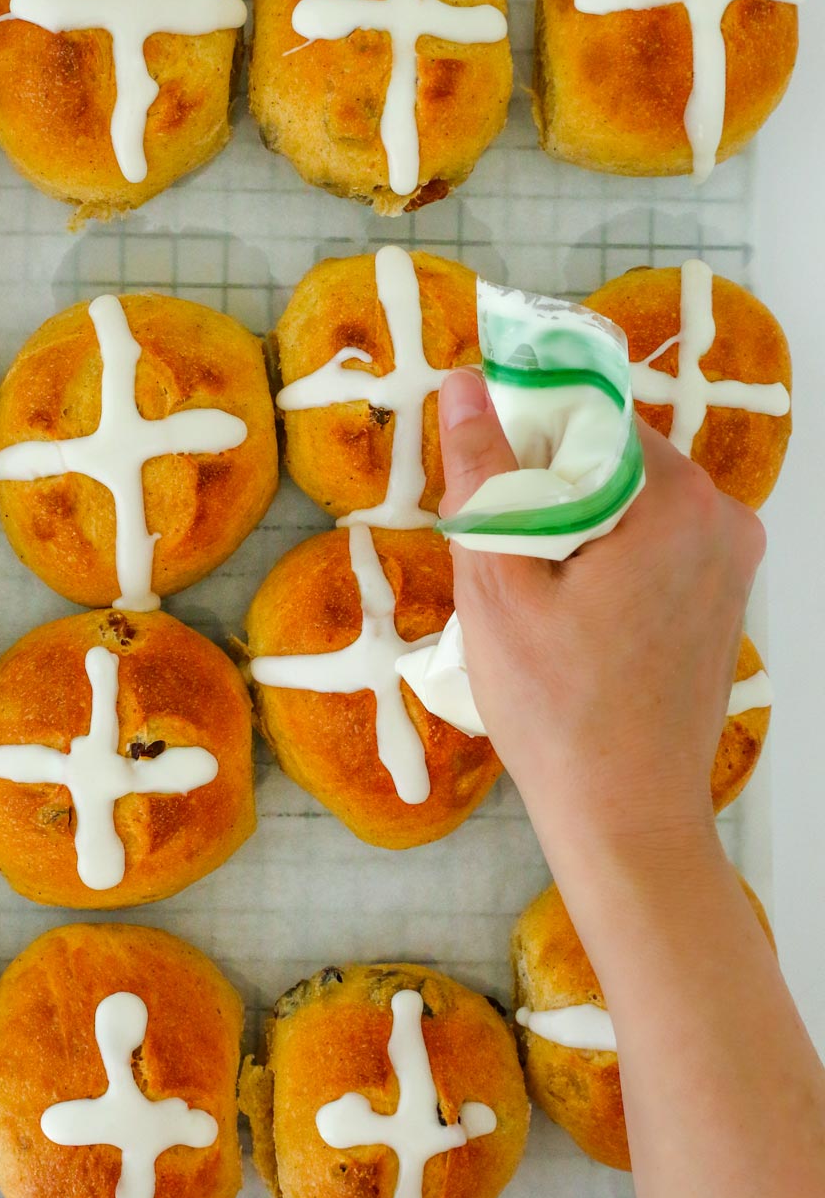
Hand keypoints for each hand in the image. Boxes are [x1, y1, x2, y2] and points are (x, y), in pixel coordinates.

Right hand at [436, 368, 765, 869]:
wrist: (625, 813)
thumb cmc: (557, 706)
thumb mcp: (497, 580)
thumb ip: (484, 473)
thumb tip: (464, 384)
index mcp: (677, 498)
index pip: (592, 416)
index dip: (527, 442)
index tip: (489, 495)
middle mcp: (725, 518)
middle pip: (615, 461)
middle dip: (550, 491)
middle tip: (502, 559)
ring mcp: (732, 563)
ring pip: (631, 507)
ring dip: (575, 529)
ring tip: (531, 598)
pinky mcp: (722, 603)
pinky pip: (654, 550)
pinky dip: (607, 564)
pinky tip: (570, 621)